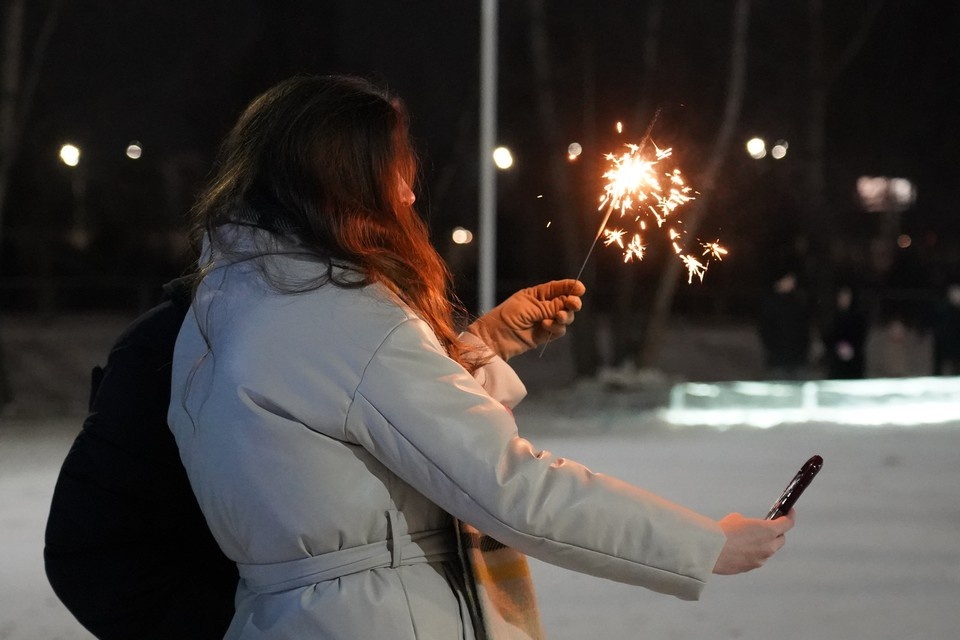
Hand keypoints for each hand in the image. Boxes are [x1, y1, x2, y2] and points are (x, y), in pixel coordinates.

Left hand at [467, 279, 585, 359]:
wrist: (495, 337)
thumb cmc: (507, 316)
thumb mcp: (530, 307)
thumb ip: (550, 306)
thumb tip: (569, 302)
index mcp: (538, 294)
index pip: (558, 288)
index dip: (570, 287)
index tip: (580, 289)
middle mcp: (543, 306)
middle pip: (565, 303)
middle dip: (572, 303)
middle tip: (573, 304)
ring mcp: (544, 320)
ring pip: (565, 317)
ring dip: (564, 317)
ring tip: (558, 317)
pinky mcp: (544, 334)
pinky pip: (558, 330)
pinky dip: (556, 328)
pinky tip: (546, 326)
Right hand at [712, 510, 794, 574]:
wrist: (711, 550)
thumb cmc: (723, 532)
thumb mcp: (738, 518)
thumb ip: (749, 523)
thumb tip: (748, 528)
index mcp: (768, 531)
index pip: (788, 523)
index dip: (790, 516)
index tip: (789, 513)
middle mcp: (769, 546)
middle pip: (781, 539)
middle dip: (776, 533)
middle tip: (767, 527)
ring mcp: (761, 559)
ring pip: (769, 550)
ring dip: (764, 544)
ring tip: (749, 539)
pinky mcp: (751, 567)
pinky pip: (758, 558)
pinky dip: (753, 553)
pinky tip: (741, 549)